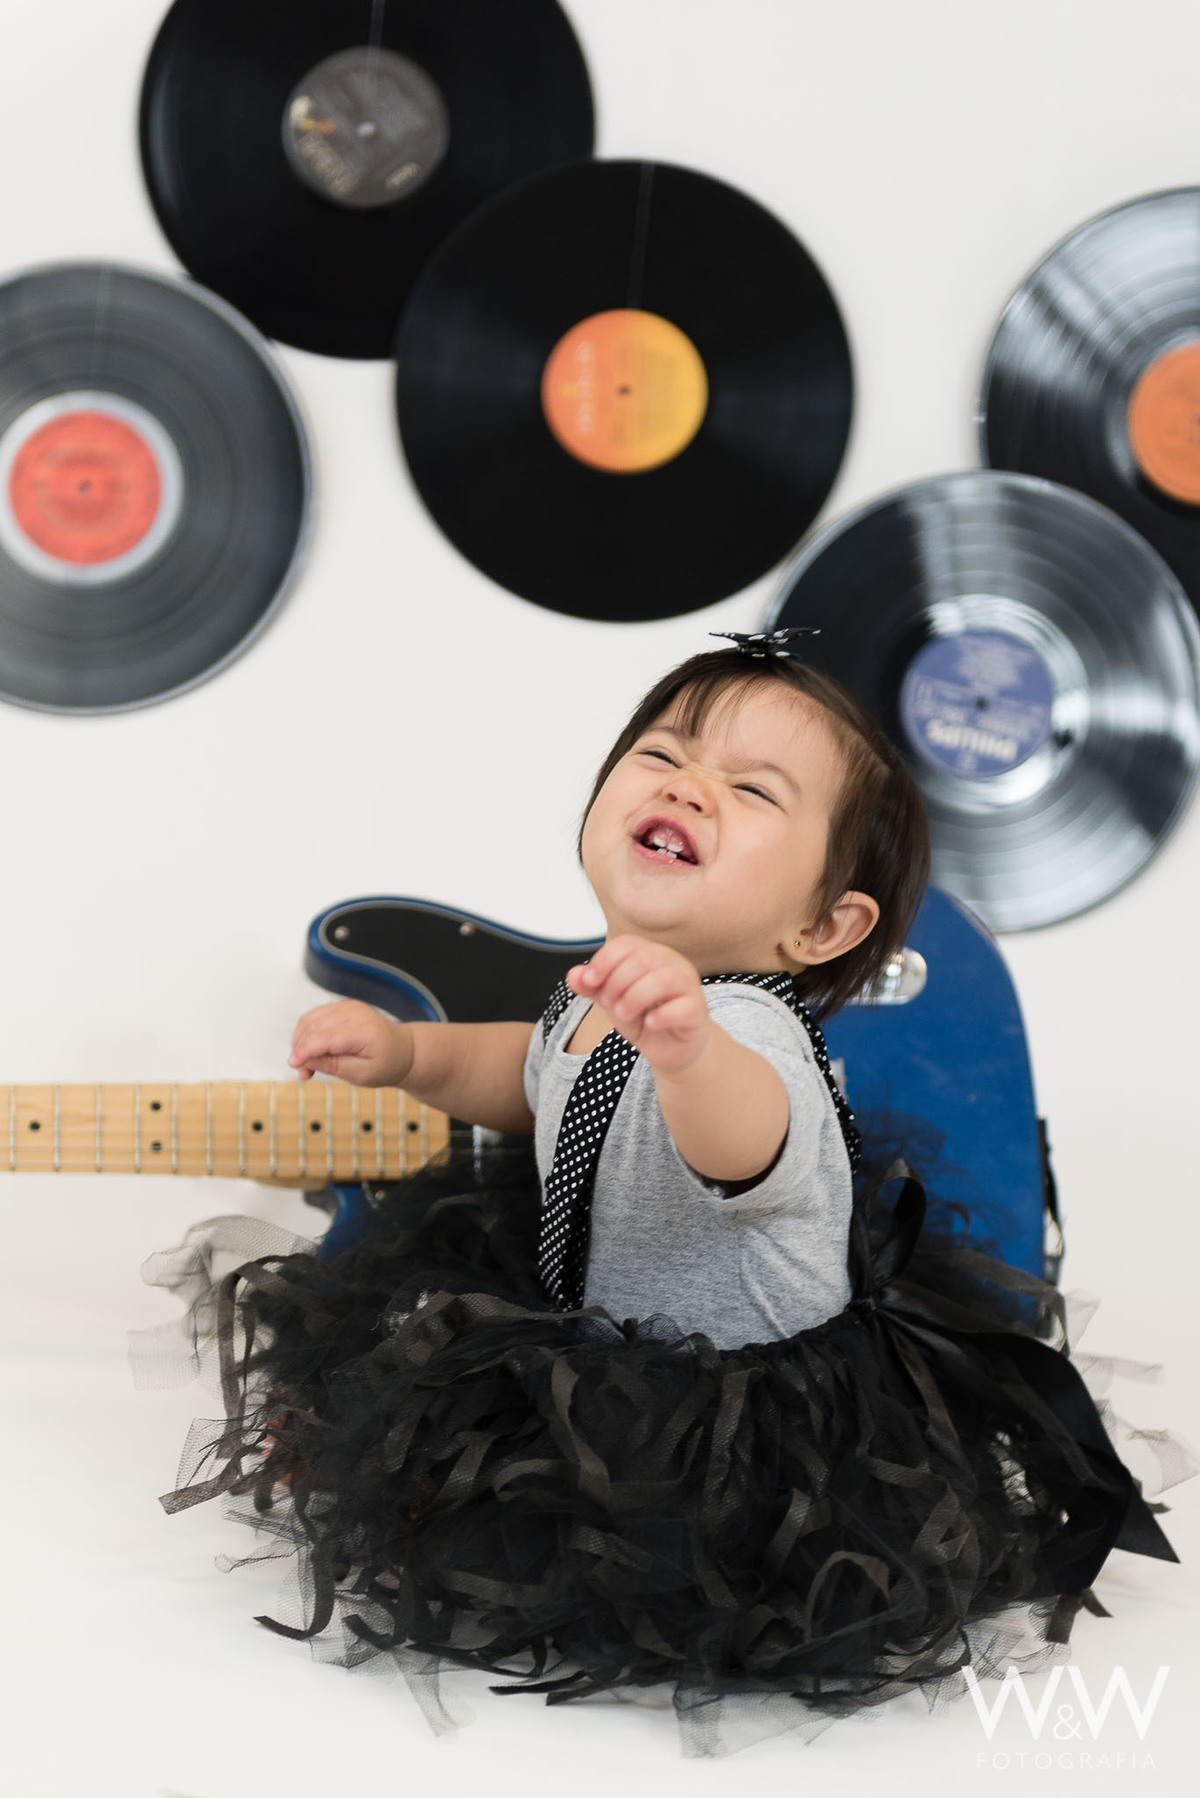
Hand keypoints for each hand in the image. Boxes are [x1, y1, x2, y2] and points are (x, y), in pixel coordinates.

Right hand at [288, 1000, 412, 1086]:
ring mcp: (346, 1006)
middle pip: (313, 1026)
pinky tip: (311, 1052)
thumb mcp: (362, 1074)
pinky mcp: (340, 1007)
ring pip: (309, 1019)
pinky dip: (306, 1034)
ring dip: (300, 1042)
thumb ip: (333, 1066)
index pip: (324, 1036)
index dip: (304, 1050)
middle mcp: (354, 1012)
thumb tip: (304, 1059)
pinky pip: (314, 1017)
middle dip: (300, 1050)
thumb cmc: (387, 1064)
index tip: (293, 1066)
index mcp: (363, 1029)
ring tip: (307, 1066)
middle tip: (304, 1074)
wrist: (403, 1050)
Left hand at [566, 936, 708, 1076]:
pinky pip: (684, 1006)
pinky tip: (650, 1023)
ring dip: (634, 998)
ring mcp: (688, 986)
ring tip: (623, 1014)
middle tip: (608, 1005)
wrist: (670, 1049)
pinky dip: (663, 1015)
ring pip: (663, 979)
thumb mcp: (611, 1002)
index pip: (626, 944)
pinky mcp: (697, 1011)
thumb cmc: (644, 1018)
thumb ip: (593, 988)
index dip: (604, 960)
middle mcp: (672, 964)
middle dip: (616, 983)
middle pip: (641, 960)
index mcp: (650, 954)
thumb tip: (574, 975)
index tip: (589, 981)